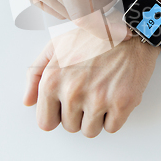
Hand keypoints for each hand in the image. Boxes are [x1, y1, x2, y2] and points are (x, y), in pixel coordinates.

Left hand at [23, 29, 159, 137]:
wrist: (132, 29)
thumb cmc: (95, 35)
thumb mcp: (57, 45)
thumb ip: (36, 73)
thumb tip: (28, 101)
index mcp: (52, 80)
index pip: (46, 122)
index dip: (57, 114)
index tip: (66, 104)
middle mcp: (72, 91)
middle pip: (70, 127)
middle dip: (79, 113)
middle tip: (89, 91)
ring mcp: (98, 99)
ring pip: (90, 131)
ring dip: (96, 117)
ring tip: (102, 92)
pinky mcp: (122, 103)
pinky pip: (112, 128)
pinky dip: (115, 116)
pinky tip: (115, 94)